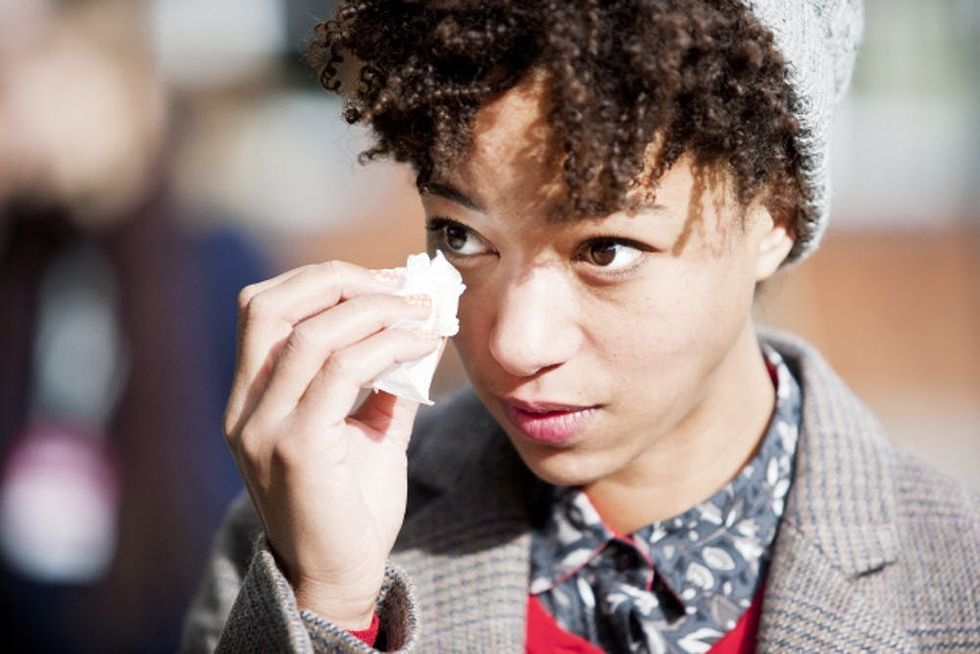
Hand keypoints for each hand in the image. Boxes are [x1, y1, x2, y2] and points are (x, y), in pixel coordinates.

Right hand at [223, 261, 440, 628]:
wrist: (340, 578)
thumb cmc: (351, 506)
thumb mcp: (369, 429)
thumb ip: (386, 379)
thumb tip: (420, 325)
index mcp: (252, 398)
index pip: (262, 308)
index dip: (321, 280)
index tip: (384, 281)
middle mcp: (245, 408)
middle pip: (266, 305)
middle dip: (337, 280)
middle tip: (399, 286)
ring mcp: (263, 428)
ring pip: (308, 334)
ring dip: (374, 310)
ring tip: (422, 312)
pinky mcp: (296, 448)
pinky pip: (340, 373)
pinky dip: (387, 346)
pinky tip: (422, 344)